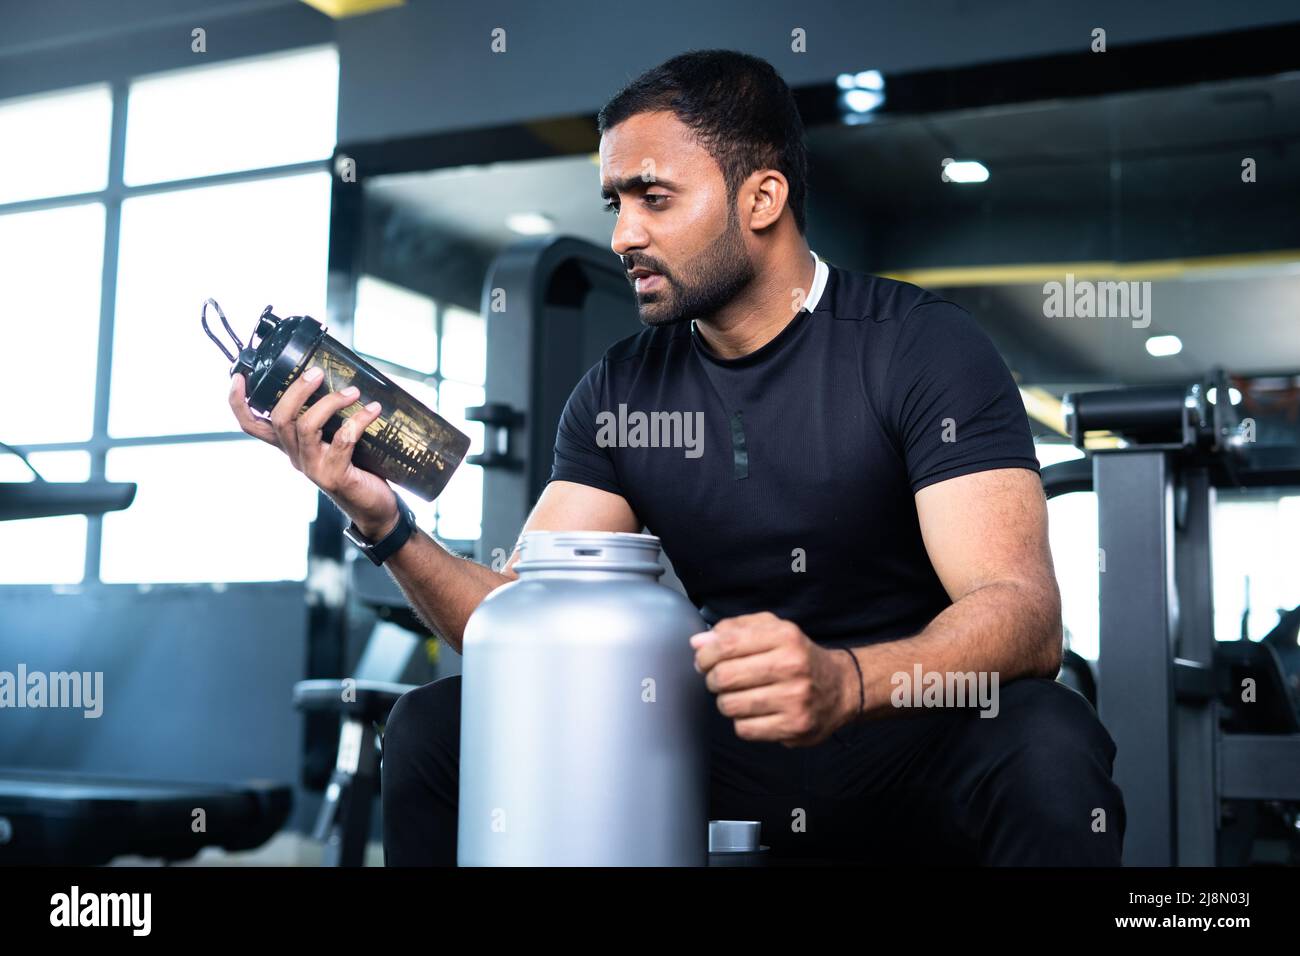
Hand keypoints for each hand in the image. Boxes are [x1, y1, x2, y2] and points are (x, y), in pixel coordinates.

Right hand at [228, 367, 397, 536]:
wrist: (374, 508)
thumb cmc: (357, 468)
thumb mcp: (334, 440)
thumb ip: (330, 418)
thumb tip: (345, 378)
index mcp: (289, 445)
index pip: (251, 425)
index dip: (238, 402)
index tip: (240, 377)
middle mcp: (295, 457)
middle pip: (280, 419)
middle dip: (297, 390)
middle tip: (317, 373)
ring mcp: (313, 468)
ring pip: (306, 427)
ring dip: (330, 403)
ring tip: (352, 392)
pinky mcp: (335, 476)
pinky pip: (342, 441)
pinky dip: (358, 421)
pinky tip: (373, 410)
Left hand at [690, 611, 856, 746]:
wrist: (840, 688)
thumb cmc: (797, 657)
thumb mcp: (772, 629)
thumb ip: (733, 629)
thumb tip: (698, 642)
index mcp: (784, 636)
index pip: (727, 644)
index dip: (706, 654)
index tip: (704, 659)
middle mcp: (792, 666)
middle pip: (724, 676)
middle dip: (712, 679)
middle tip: (718, 679)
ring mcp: (795, 699)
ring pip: (730, 705)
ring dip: (726, 701)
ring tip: (737, 695)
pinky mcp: (795, 726)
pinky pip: (744, 729)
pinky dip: (742, 722)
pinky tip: (754, 712)